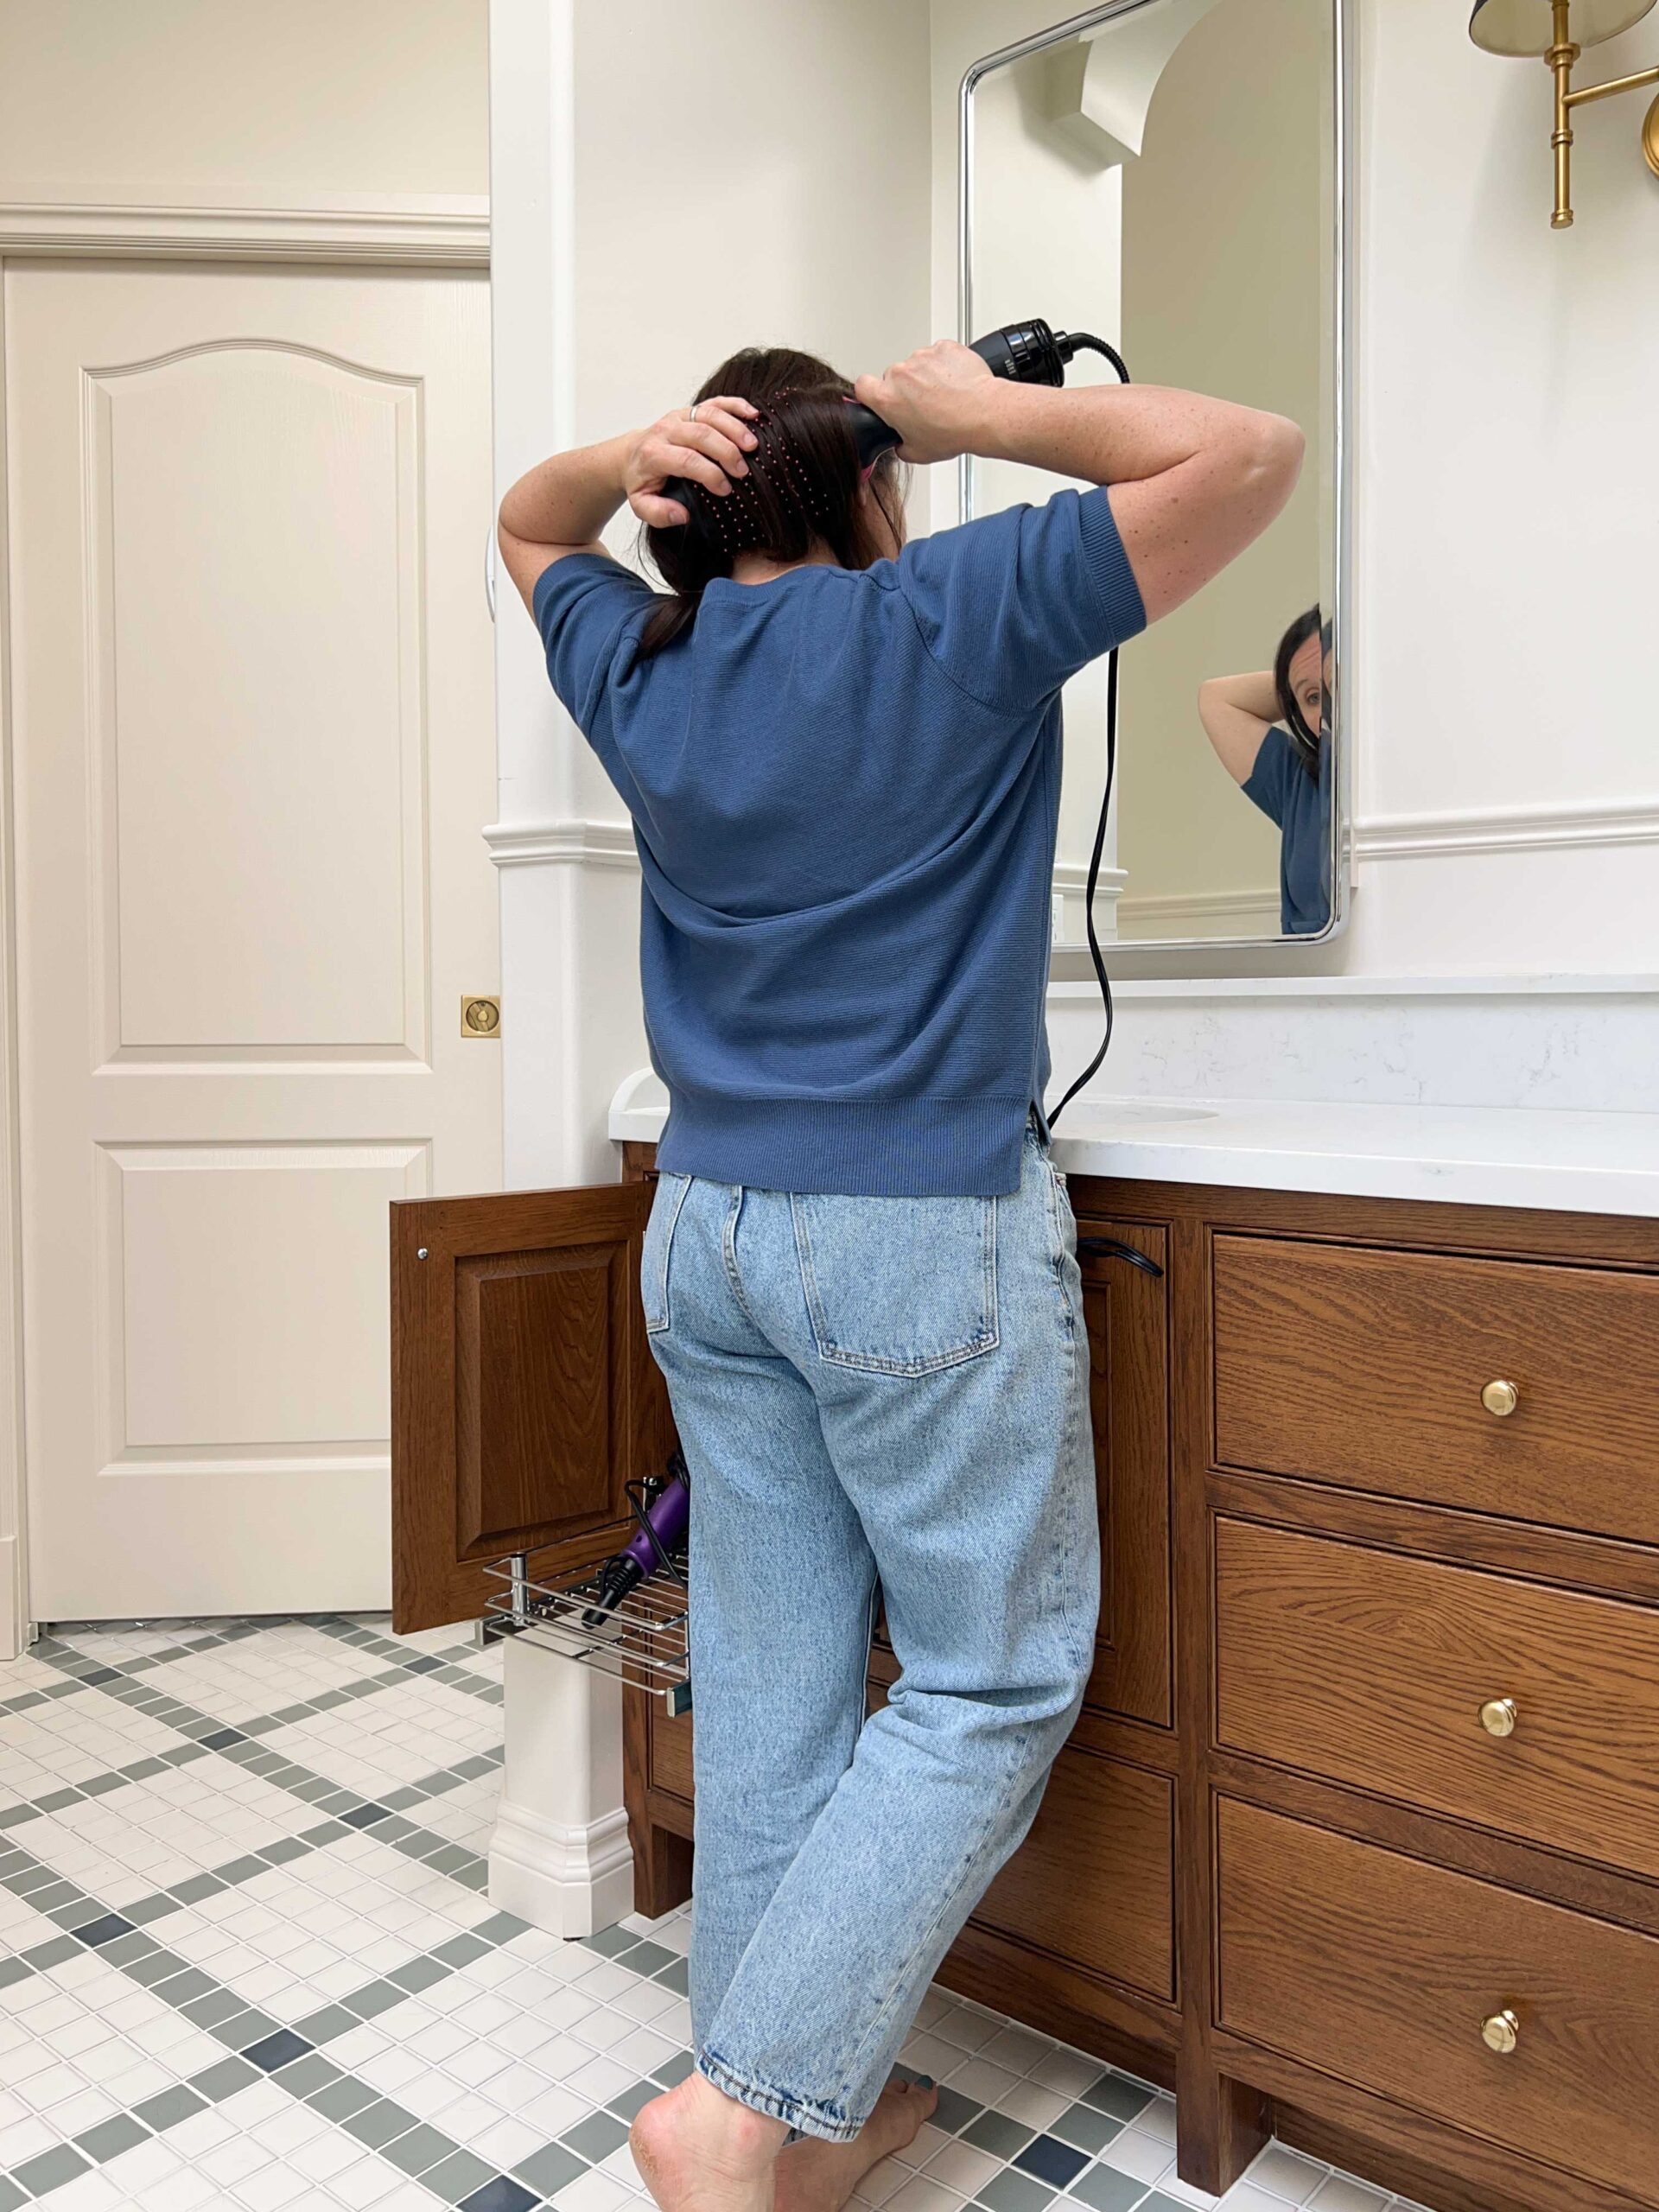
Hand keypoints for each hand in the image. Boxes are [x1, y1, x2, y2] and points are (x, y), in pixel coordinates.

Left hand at [623, 397, 759, 527]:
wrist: (631, 455)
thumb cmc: (642, 481)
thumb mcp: (641, 504)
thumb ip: (658, 513)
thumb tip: (682, 515)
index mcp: (654, 454)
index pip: (686, 460)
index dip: (710, 474)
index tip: (725, 489)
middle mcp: (665, 430)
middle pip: (701, 434)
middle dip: (726, 452)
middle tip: (742, 471)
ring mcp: (679, 416)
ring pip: (710, 414)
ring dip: (734, 429)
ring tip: (752, 446)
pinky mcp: (691, 410)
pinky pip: (715, 402)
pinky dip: (736, 405)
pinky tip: (753, 415)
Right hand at [853, 341, 995, 465]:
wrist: (983, 414)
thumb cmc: (953, 431)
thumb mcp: (917, 453)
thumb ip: (899, 445)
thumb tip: (901, 442)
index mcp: (888, 398)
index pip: (861, 386)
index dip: (869, 393)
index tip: (878, 398)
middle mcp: (901, 373)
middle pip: (893, 376)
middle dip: (905, 389)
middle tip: (923, 405)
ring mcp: (922, 357)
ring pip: (917, 365)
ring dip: (926, 376)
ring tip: (944, 395)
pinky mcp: (943, 348)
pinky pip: (938, 355)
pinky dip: (945, 365)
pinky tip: (954, 383)